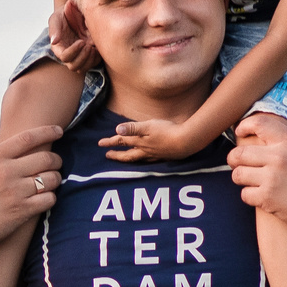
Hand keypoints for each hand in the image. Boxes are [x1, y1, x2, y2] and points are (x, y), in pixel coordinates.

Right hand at [0, 125, 64, 259]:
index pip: (27, 138)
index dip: (47, 131)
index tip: (58, 130)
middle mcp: (5, 172)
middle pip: (45, 158)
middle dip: (56, 160)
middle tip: (56, 164)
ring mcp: (14, 191)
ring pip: (51, 179)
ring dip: (55, 180)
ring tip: (52, 182)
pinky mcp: (20, 211)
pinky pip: (48, 200)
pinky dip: (51, 198)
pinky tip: (45, 199)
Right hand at [45, 0, 97, 75]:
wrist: (75, 11)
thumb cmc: (63, 14)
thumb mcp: (56, 18)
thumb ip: (54, 29)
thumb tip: (54, 41)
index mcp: (59, 48)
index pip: (65, 57)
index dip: (73, 52)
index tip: (81, 41)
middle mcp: (69, 54)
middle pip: (74, 66)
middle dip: (82, 57)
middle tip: (89, 45)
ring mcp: (79, 55)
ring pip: (83, 68)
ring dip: (90, 60)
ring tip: (93, 48)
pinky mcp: (88, 54)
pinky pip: (93, 63)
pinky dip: (96, 59)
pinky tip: (98, 48)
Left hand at [98, 117, 215, 163]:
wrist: (187, 141)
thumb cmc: (168, 131)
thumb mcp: (149, 126)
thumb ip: (133, 128)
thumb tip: (116, 130)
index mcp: (140, 142)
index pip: (122, 141)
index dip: (110, 142)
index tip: (100, 144)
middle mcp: (146, 150)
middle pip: (128, 154)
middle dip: (117, 155)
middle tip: (108, 156)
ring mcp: (155, 154)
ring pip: (138, 158)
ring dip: (129, 158)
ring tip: (125, 159)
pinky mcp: (165, 156)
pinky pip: (149, 160)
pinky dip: (143, 159)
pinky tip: (146, 158)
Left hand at [225, 113, 286, 239]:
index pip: (259, 124)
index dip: (245, 126)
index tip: (239, 131)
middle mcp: (280, 157)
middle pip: (239, 153)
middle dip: (234, 160)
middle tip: (238, 164)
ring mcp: (273, 178)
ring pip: (238, 174)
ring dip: (241, 179)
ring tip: (249, 181)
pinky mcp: (268, 198)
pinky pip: (244, 194)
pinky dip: (250, 196)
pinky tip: (259, 196)